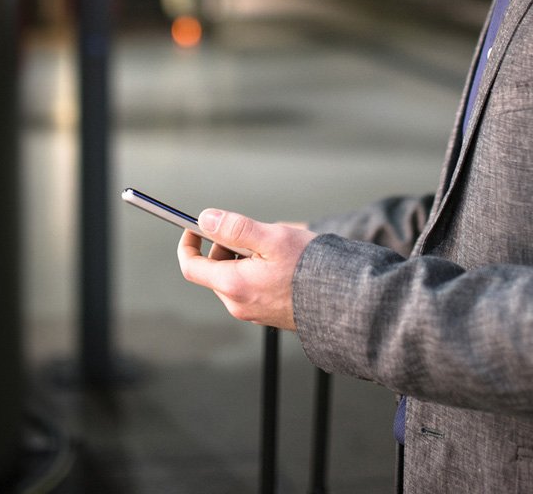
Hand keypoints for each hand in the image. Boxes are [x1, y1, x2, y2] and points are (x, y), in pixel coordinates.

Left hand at [177, 209, 316, 330]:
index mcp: (234, 285)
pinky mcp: (267, 313)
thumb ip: (234, 228)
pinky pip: (250, 287)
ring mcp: (253, 311)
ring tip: (273, 250)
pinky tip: (281, 264)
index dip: (188, 243)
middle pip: (214, 270)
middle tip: (253, 235)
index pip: (191, 266)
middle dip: (225, 247)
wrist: (343, 300)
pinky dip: (255, 271)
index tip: (194, 227)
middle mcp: (239, 304)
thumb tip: (206, 219)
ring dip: (243, 258)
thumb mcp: (271, 237)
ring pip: (233, 277)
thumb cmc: (311, 268)